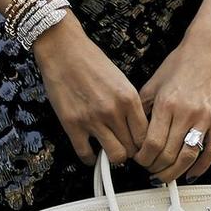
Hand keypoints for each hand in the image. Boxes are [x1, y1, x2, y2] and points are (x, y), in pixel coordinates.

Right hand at [32, 17, 147, 165]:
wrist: (64, 51)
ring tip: (108, 151)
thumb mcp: (120, 80)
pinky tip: (90, 154)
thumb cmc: (91, 61)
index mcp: (129, 99)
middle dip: (130, 151)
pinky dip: (90, 159)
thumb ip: (128, 104)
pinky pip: (85, 154)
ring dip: (113, 157)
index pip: (145, 135)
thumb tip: (133, 127)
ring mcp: (93, 120)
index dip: (143, 144)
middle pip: (132, 148)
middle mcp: (114, 112)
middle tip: (124, 148)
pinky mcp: (72, 125)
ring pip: (115, 156)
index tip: (138, 145)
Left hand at [133, 23, 210, 181]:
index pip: (151, 143)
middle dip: (155, 168)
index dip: (142, 158)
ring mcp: (206, 117)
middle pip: (168, 154)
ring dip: (174, 173)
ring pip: (188, 157)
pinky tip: (190, 174)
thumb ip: (143, 108)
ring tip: (165, 177)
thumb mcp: (154, 83)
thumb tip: (131, 132)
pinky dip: (200, 167)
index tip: (138, 160)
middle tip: (149, 169)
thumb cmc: (181, 64)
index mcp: (167, 104)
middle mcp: (186, 112)